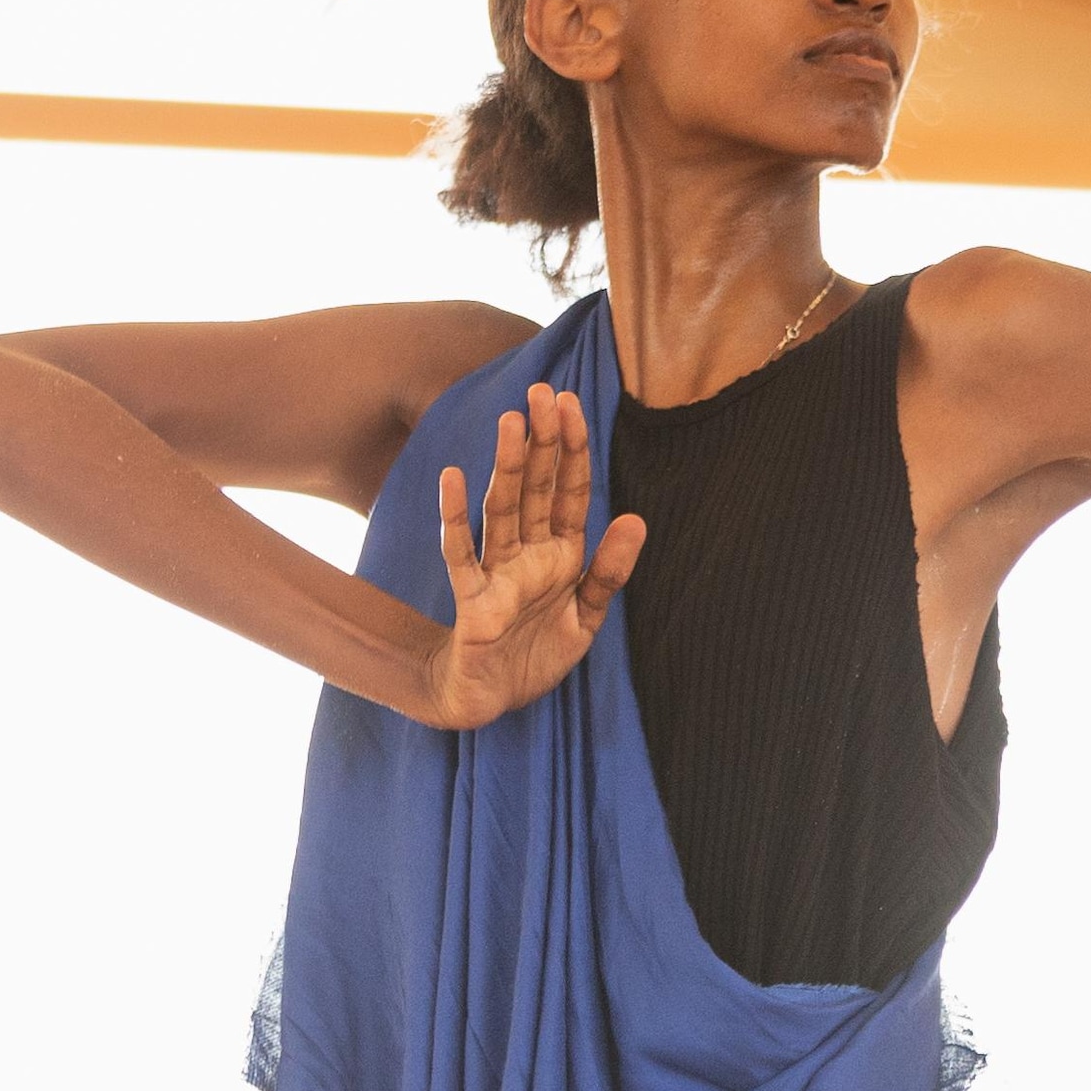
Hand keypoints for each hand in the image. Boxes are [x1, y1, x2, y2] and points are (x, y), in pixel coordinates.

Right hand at [417, 384, 645, 729]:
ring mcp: (497, 571)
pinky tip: (454, 477)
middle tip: (543, 391)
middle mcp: (527, 553)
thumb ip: (608, 573)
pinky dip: (455, 517)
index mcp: (560, 554)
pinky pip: (461, 553)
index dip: (573, 451)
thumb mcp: (586, 619)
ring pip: (502, 508)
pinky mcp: (472, 598)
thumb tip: (636, 519)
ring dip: (507, 465)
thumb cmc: (536, 655)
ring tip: (513, 421)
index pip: (568, 492)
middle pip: (534, 487)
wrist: (493, 699)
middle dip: (541, 442)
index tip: (573, 404)